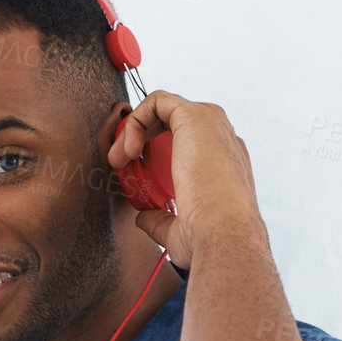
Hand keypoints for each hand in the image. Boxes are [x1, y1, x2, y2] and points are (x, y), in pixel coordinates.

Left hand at [106, 90, 264, 269]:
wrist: (222, 234)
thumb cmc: (208, 238)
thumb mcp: (179, 232)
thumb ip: (161, 220)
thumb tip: (143, 218)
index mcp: (223, 164)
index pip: (190, 145)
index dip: (157, 154)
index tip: (135, 179)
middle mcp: (221, 140)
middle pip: (175, 123)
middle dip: (142, 137)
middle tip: (119, 163)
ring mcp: (211, 124)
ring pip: (164, 109)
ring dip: (134, 128)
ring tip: (118, 158)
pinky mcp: (195, 115)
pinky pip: (158, 101)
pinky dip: (135, 120)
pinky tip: (127, 149)